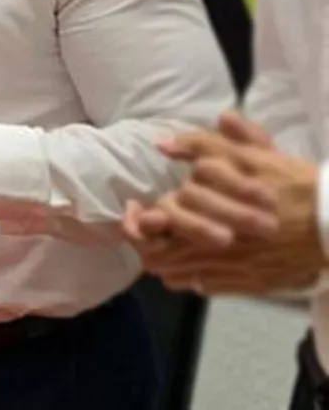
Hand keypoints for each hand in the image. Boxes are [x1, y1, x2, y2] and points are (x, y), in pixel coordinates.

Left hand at [123, 112, 324, 294]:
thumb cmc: (294, 186)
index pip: (152, 224)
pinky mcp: (247, 285)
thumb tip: (163, 143)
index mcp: (206, 213)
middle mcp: (211, 246)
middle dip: (146, 244)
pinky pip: (202, 287)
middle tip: (147, 232)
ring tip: (170, 246)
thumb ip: (206, 145)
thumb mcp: (253, 155)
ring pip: (175, 274)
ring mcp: (228, 269)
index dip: (137, 220)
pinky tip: (197, 263)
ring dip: (167, 261)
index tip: (137, 209)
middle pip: (156, 256)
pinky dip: (192, 278)